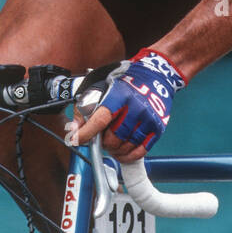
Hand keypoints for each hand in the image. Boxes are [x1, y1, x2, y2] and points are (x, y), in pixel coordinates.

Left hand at [70, 50, 186, 161]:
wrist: (154, 77)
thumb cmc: (125, 84)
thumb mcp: (100, 89)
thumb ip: (85, 110)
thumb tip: (74, 130)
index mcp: (119, 96)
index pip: (100, 120)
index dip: (87, 133)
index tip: (77, 140)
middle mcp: (135, 107)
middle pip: (113, 138)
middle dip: (103, 143)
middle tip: (101, 139)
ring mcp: (148, 119)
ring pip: (125, 147)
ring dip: (115, 150)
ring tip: (111, 144)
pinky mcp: (157, 128)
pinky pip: (140, 151)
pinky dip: (128, 156)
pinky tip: (122, 153)